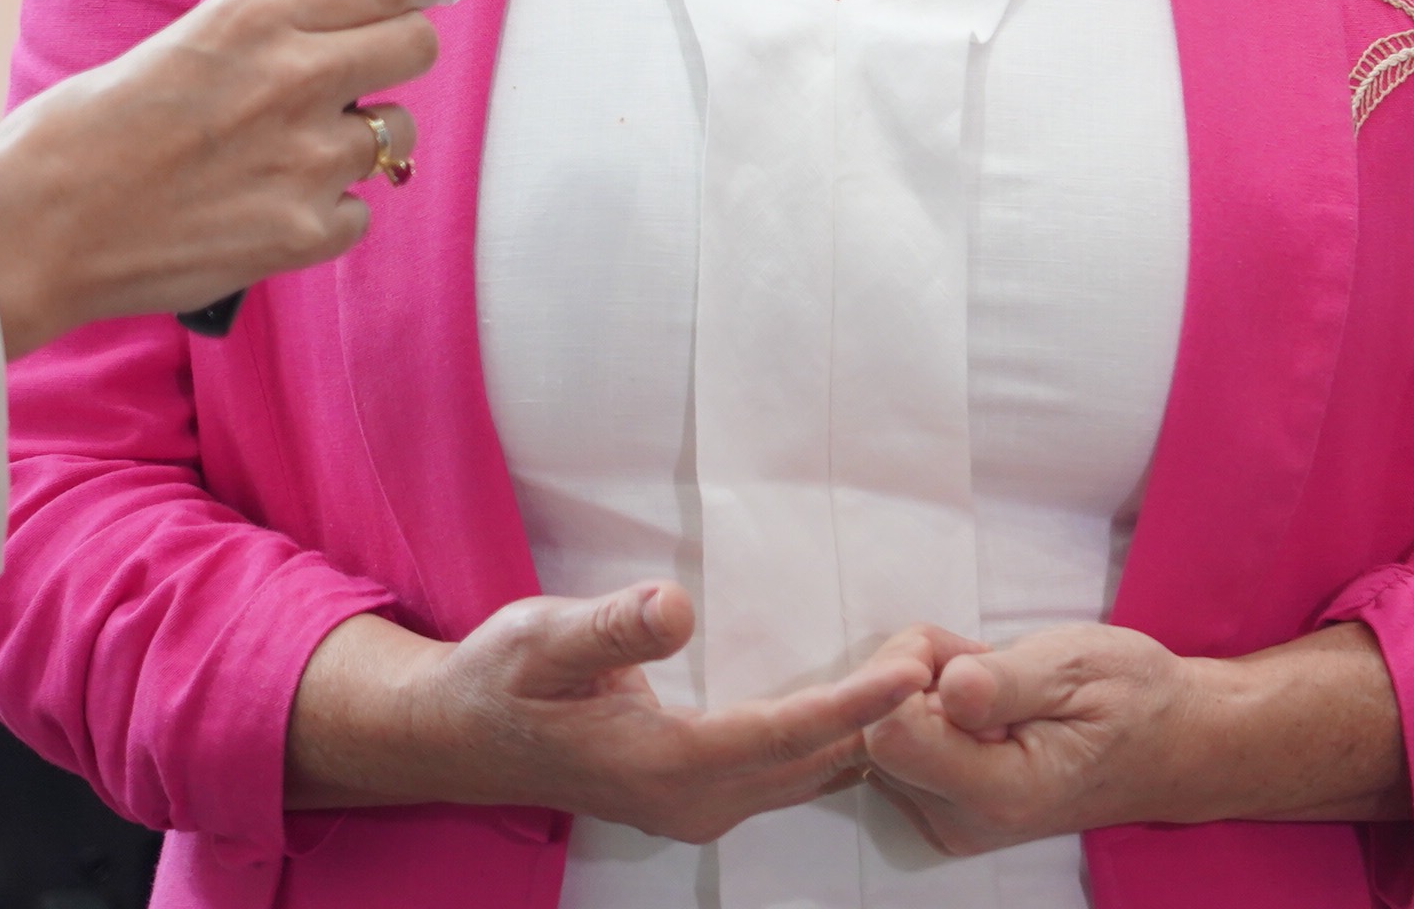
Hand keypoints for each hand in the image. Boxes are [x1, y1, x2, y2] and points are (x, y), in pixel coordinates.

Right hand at [0, 0, 441, 355]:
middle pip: (419, 47)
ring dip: (354, 144)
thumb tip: (326, 33)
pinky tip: (268, 211)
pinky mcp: (305, 232)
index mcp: (258, 14)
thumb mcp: (182, 43)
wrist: (34, 231)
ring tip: (284, 158)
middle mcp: (297, 76)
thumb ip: (263, 36)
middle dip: (397, 57)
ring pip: (393, 134)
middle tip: (362, 76)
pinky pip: (359, 210)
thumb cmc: (82, 134)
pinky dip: (326, 214)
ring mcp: (309, 159)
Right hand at [286, 589, 936, 835]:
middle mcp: (691, 801)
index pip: (779, 736)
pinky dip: (836, 741)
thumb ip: (610, 627)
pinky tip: (876, 706)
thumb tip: (674, 607)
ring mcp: (698, 807)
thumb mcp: (543, 637)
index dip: (850, 707)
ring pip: (806, 776)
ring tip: (936, 678)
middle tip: (954, 661)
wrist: (459, 736)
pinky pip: (788, 773)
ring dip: (869, 734)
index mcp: (661, 765)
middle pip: (811, 764)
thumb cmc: (500, 679)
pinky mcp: (700, 796)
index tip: (910, 674)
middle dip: (884, 721)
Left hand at [859, 620, 1405, 852]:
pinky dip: (931, 712)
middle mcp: (962, 821)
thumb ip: (1007, 683)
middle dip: (918, 676)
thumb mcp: (1081, 668)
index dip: (908, 674)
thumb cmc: (1134, 699)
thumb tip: (945, 687)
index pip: (889, 733)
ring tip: (998, 686)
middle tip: (989, 663)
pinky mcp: (945, 811)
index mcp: (999, 791)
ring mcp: (951, 822)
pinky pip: (901, 748)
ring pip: (883, 735)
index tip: (964, 655)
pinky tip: (984, 706)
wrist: (1172, 746)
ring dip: (925, 691)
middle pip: (875, 731)